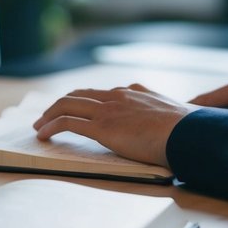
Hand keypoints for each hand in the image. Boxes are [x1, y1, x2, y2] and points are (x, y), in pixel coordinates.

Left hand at [32, 84, 195, 167]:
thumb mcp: (176, 117)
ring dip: (49, 114)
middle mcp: (118, 95)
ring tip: (39, 125)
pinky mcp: (102, 126)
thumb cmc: (188, 132)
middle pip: (80, 94)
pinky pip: (67, 122)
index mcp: (135, 92)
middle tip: (48, 115)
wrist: (187, 133)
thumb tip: (170, 131)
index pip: (103, 93)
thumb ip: (164, 119)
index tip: (77, 107)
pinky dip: (51, 126)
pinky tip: (43, 135)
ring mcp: (108, 109)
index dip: (85, 100)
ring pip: (68, 105)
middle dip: (61, 104)